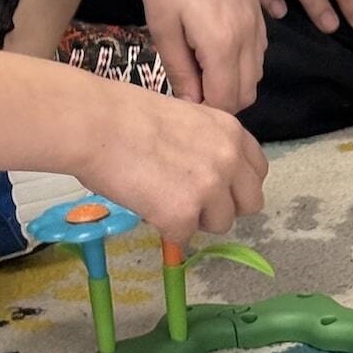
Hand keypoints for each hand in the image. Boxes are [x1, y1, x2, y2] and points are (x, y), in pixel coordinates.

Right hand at [77, 77, 268, 246]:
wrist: (96, 124)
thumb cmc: (125, 115)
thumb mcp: (184, 119)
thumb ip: (206, 145)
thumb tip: (205, 173)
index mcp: (230, 131)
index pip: (257, 171)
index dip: (236, 184)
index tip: (217, 188)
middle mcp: (229, 159)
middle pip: (249, 203)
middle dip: (223, 206)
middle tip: (190, 201)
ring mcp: (210, 189)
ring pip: (220, 224)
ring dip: (194, 218)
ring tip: (160, 197)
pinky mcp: (183, 215)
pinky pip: (183, 236)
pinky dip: (164, 227)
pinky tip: (144, 203)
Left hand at [132, 0, 266, 113]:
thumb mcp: (162, 26)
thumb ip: (180, 70)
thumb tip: (192, 104)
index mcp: (225, 43)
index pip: (225, 102)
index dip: (201, 109)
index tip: (177, 98)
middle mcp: (250, 36)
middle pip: (245, 94)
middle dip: (218, 100)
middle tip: (185, 85)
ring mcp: (258, 21)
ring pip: (254, 74)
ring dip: (230, 82)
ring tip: (195, 66)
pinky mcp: (258, 8)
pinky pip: (258, 52)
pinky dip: (239, 62)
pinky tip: (210, 46)